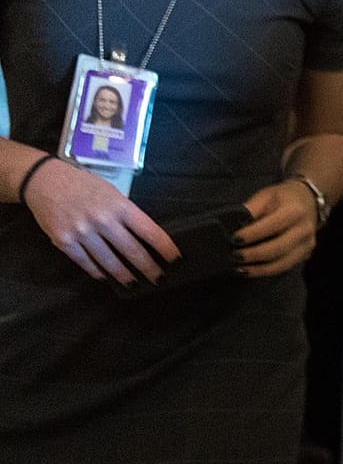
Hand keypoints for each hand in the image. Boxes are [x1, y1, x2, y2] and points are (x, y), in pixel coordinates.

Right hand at [23, 158, 178, 283]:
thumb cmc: (83, 185)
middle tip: (158, 278)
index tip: (176, 260)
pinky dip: (97, 271)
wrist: (44, 180)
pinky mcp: (64, 241)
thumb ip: (126, 214)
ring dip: (124, 275)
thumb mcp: (112, 193)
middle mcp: (103, 220)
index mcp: (120, 206)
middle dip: (148, 268)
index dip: (165, 248)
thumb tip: (144, 237)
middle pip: (132, 251)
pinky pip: (85, 262)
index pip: (150, 231)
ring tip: (133, 283)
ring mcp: (82, 232)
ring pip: (109, 261)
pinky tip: (105, 276)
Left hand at [233, 179, 319, 277]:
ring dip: (259, 269)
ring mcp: (307, 244)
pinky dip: (266, 271)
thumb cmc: (282, 198)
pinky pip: (285, 267)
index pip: (272, 225)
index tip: (234, 239)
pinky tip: (250, 270)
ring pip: (282, 264)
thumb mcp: (265, 196)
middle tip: (234, 256)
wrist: (308, 201)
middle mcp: (304, 230)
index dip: (252, 234)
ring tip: (240, 269)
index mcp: (295, 211)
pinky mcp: (306, 255)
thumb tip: (232, 228)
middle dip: (254, 255)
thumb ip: (250, 211)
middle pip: (278, 248)